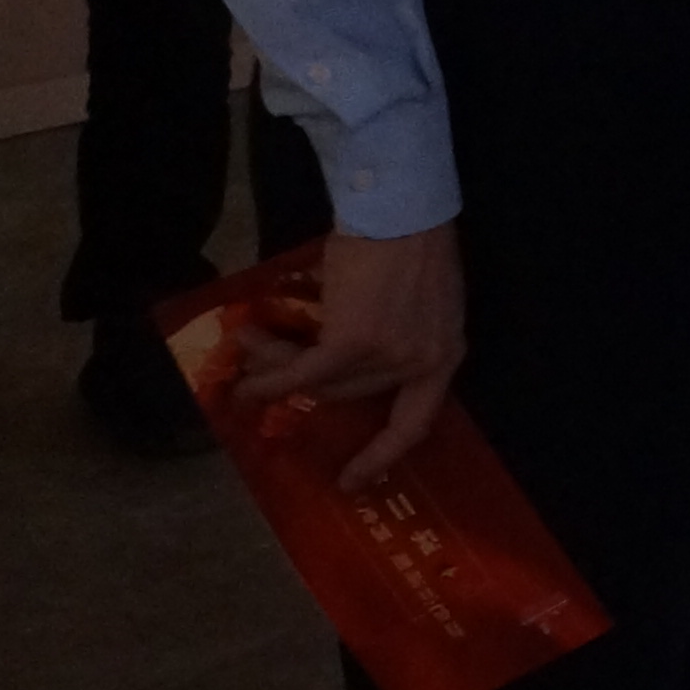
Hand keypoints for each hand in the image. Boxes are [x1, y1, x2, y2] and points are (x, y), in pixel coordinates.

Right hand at [237, 222, 466, 492]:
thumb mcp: (424, 302)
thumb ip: (401, 337)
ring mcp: (389, 357)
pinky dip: (269, 380)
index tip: (354, 480)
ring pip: (321, 382)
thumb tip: (350, 361)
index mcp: (446, 356)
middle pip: (351, 394)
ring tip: (245, 344)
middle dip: (303, 382)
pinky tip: (244, 383)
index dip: (382, 454)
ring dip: (275, 366)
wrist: (400, 208)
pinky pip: (301, 374)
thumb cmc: (412, 243)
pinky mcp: (352, 343)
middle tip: (265, 367)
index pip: (416, 421)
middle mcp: (422, 364)